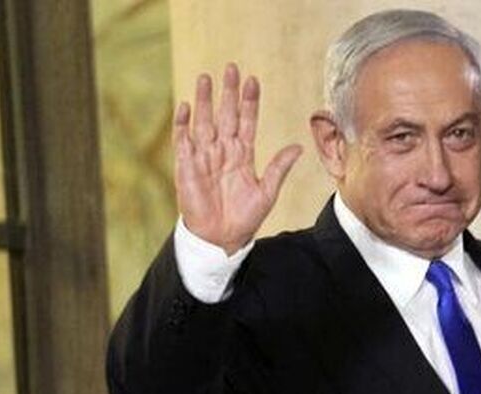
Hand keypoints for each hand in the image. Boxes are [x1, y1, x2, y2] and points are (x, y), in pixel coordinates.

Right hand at [174, 63, 303, 254]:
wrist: (222, 238)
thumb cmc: (245, 217)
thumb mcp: (267, 192)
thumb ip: (279, 167)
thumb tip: (298, 146)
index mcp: (243, 154)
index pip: (247, 121)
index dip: (250, 101)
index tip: (253, 80)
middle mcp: (223, 150)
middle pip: (226, 114)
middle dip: (228, 92)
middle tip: (231, 68)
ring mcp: (204, 156)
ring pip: (204, 121)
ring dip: (204, 100)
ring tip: (205, 78)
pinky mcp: (186, 166)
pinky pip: (183, 140)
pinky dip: (182, 124)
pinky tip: (185, 106)